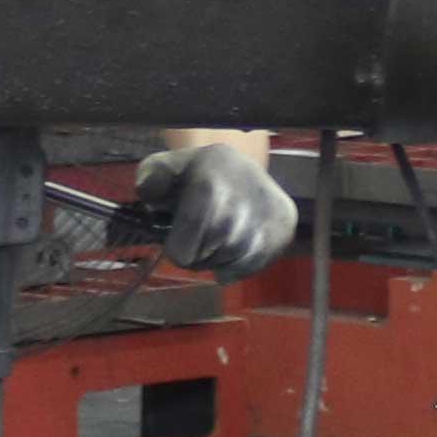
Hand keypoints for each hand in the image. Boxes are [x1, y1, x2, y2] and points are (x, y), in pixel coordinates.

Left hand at [135, 136, 300, 275]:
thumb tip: (151, 193)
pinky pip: (253, 267)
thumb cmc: (195, 175)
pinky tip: (235, 244)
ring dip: (218, 259)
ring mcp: (269, 214)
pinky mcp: (285, 228)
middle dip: (198, 254)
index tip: (179, 236)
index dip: (177, 247)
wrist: (240, 169)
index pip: (185, 246)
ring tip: (218, 236)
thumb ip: (150, 179)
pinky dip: (239, 263)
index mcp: (209, 184)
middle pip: (209, 256)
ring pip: (231, 263)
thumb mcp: (165, 169)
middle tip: (200, 235)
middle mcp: (245, 199)